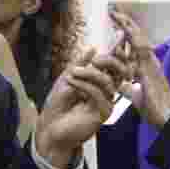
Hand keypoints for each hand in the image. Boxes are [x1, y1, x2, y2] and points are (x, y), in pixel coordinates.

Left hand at [34, 48, 127, 166]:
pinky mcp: (102, 113)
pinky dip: (84, 85)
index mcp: (100, 83)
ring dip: (89, 73)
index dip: (117, 55)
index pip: (114, 67)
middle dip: (110, 61)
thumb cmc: (58, 105)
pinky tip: (71, 82)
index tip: (115, 41)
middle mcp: (106, 92)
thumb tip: (93, 48)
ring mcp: (106, 103)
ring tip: (71, 73)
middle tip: (94, 59)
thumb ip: (80, 64)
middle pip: (119, 73)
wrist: (50, 127)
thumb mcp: (67, 78)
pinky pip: (98, 94)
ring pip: (107, 82)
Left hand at [108, 5, 169, 127]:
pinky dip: (132, 36)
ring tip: (116, 12)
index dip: (124, 33)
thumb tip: (120, 85)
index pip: (132, 46)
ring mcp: (151, 63)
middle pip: (135, 37)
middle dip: (125, 23)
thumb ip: (129, 88)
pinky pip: (140, 48)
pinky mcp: (150, 67)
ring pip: (138, 38)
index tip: (114, 22)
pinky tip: (124, 27)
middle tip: (113, 9)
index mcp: (144, 67)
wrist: (168, 118)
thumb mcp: (136, 97)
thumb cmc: (155, 109)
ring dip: (127, 25)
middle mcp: (148, 61)